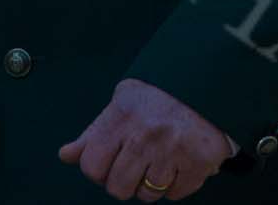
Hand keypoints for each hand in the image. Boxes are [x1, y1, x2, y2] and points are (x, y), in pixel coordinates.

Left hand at [60, 78, 233, 199]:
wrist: (211, 85)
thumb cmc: (161, 98)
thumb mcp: (123, 104)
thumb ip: (94, 133)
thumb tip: (66, 155)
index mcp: (123, 115)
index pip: (92, 167)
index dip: (100, 169)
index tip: (113, 158)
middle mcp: (146, 134)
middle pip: (118, 188)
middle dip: (126, 180)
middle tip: (140, 160)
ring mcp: (174, 150)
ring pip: (147, 194)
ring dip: (152, 183)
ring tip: (162, 160)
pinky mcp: (199, 162)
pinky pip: (176, 194)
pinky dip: (178, 183)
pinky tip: (180, 162)